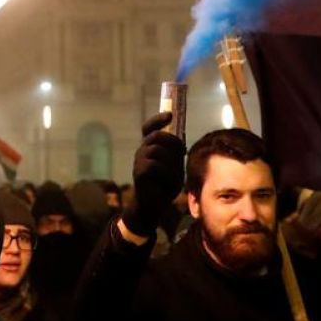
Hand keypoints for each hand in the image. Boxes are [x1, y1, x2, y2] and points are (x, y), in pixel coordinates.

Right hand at [121, 112, 185, 236]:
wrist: (153, 206)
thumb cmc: (164, 186)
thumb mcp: (174, 167)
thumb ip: (175, 154)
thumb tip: (180, 141)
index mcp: (150, 148)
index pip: (149, 128)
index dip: (157, 119)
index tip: (170, 115)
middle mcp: (142, 152)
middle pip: (157, 136)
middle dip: (173, 142)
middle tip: (181, 154)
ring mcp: (138, 161)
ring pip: (158, 150)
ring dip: (171, 162)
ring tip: (174, 176)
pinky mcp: (139, 173)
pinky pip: (155, 165)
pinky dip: (166, 174)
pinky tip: (167, 184)